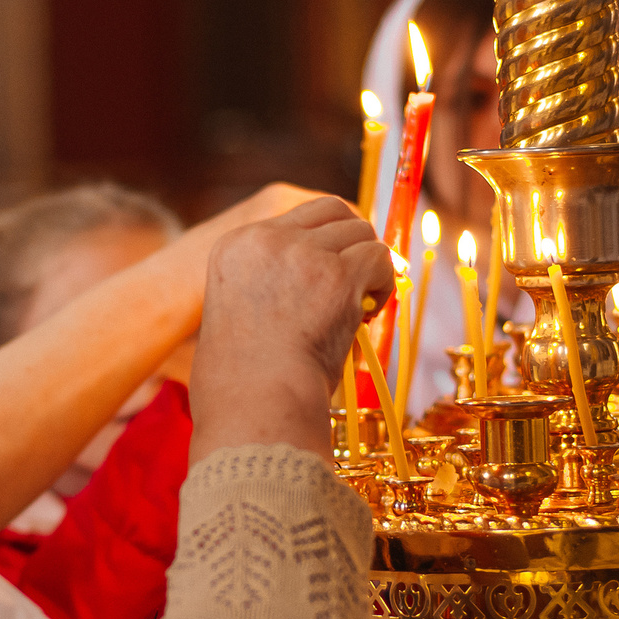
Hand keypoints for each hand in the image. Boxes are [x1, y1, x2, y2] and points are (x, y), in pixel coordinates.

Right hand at [189, 197, 394, 461]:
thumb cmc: (244, 381)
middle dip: (352, 243)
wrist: (254, 407)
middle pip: (334, 210)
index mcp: (234, 245)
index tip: (330, 276)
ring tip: (360, 306)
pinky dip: (384, 283)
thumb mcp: (238, 313)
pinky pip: (380, 258)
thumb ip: (269, 282)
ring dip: (368, 266)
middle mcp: (266, 239)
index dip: (325, 242)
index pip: (296, 218)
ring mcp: (302, 254)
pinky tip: (368, 315)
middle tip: (356, 282)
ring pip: (362, 232)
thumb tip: (322, 276)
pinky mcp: (337, 275)